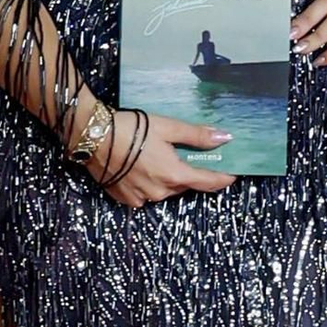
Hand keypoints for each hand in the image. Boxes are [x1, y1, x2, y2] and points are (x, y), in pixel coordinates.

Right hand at [80, 108, 238, 208]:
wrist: (93, 136)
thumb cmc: (131, 129)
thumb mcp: (168, 127)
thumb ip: (197, 136)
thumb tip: (224, 138)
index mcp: (174, 175)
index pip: (208, 182)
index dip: (222, 178)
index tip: (233, 175)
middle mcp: (160, 192)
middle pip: (185, 185)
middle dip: (190, 172)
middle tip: (188, 156)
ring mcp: (142, 198)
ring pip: (166, 190)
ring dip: (169, 178)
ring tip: (160, 158)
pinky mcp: (125, 199)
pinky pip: (146, 194)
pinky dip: (150, 183)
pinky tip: (142, 167)